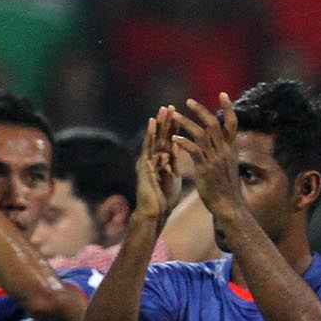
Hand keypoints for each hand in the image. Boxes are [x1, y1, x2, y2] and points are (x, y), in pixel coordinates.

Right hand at [133, 108, 181, 223]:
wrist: (155, 214)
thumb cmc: (164, 198)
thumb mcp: (173, 176)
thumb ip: (173, 161)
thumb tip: (177, 147)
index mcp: (161, 160)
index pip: (168, 139)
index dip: (172, 126)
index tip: (177, 112)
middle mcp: (152, 160)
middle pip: (159, 137)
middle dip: (164, 122)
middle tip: (168, 107)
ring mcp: (147, 164)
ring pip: (152, 143)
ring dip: (155, 129)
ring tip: (158, 115)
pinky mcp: (144, 171)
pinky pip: (148, 153)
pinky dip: (150, 142)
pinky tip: (153, 131)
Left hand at [171, 94, 243, 219]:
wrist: (229, 206)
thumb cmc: (228, 190)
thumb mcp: (230, 168)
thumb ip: (226, 154)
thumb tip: (225, 146)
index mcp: (231, 149)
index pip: (232, 123)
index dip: (228, 108)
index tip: (222, 94)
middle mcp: (224, 151)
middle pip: (214, 123)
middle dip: (200, 110)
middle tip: (188, 101)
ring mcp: (214, 159)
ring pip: (200, 133)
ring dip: (186, 122)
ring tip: (174, 116)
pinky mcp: (204, 168)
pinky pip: (193, 149)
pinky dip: (183, 141)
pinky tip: (174, 138)